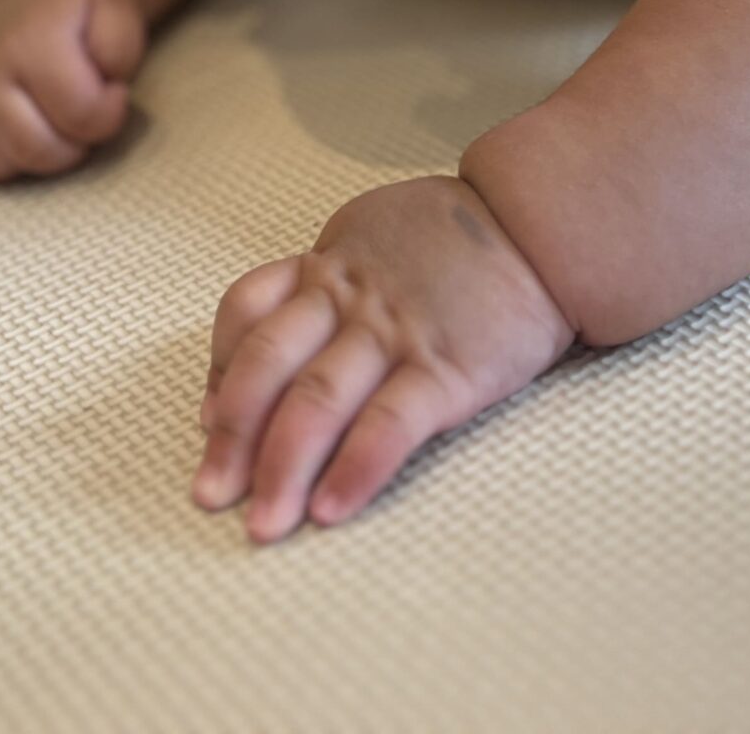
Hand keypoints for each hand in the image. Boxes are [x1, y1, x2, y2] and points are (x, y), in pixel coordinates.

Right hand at [0, 0, 143, 188]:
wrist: (22, 10)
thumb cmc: (73, 23)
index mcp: (27, 40)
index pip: (83, 116)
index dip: (109, 111)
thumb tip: (104, 88)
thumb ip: (119, 45)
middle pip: (38, 153)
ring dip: (29, 156)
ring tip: (38, 118)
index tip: (107, 90)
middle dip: (69, 143)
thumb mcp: (113, 12)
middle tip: (69, 111)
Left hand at [191, 174, 578, 543]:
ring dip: (281, 468)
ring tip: (263, 524)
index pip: (246, 311)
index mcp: (330, 264)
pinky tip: (331, 509)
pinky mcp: (448, 370)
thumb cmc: (461, 237)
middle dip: (231, 437)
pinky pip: (388, 425)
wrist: (544, 224)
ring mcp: (397, 334)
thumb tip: (285, 332)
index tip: (205, 419)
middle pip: (266, 366)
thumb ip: (331, 277)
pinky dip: (354, 470)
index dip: (217, 369)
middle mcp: (351, 299)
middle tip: (210, 495)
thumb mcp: (377, 231)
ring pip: (317, 401)